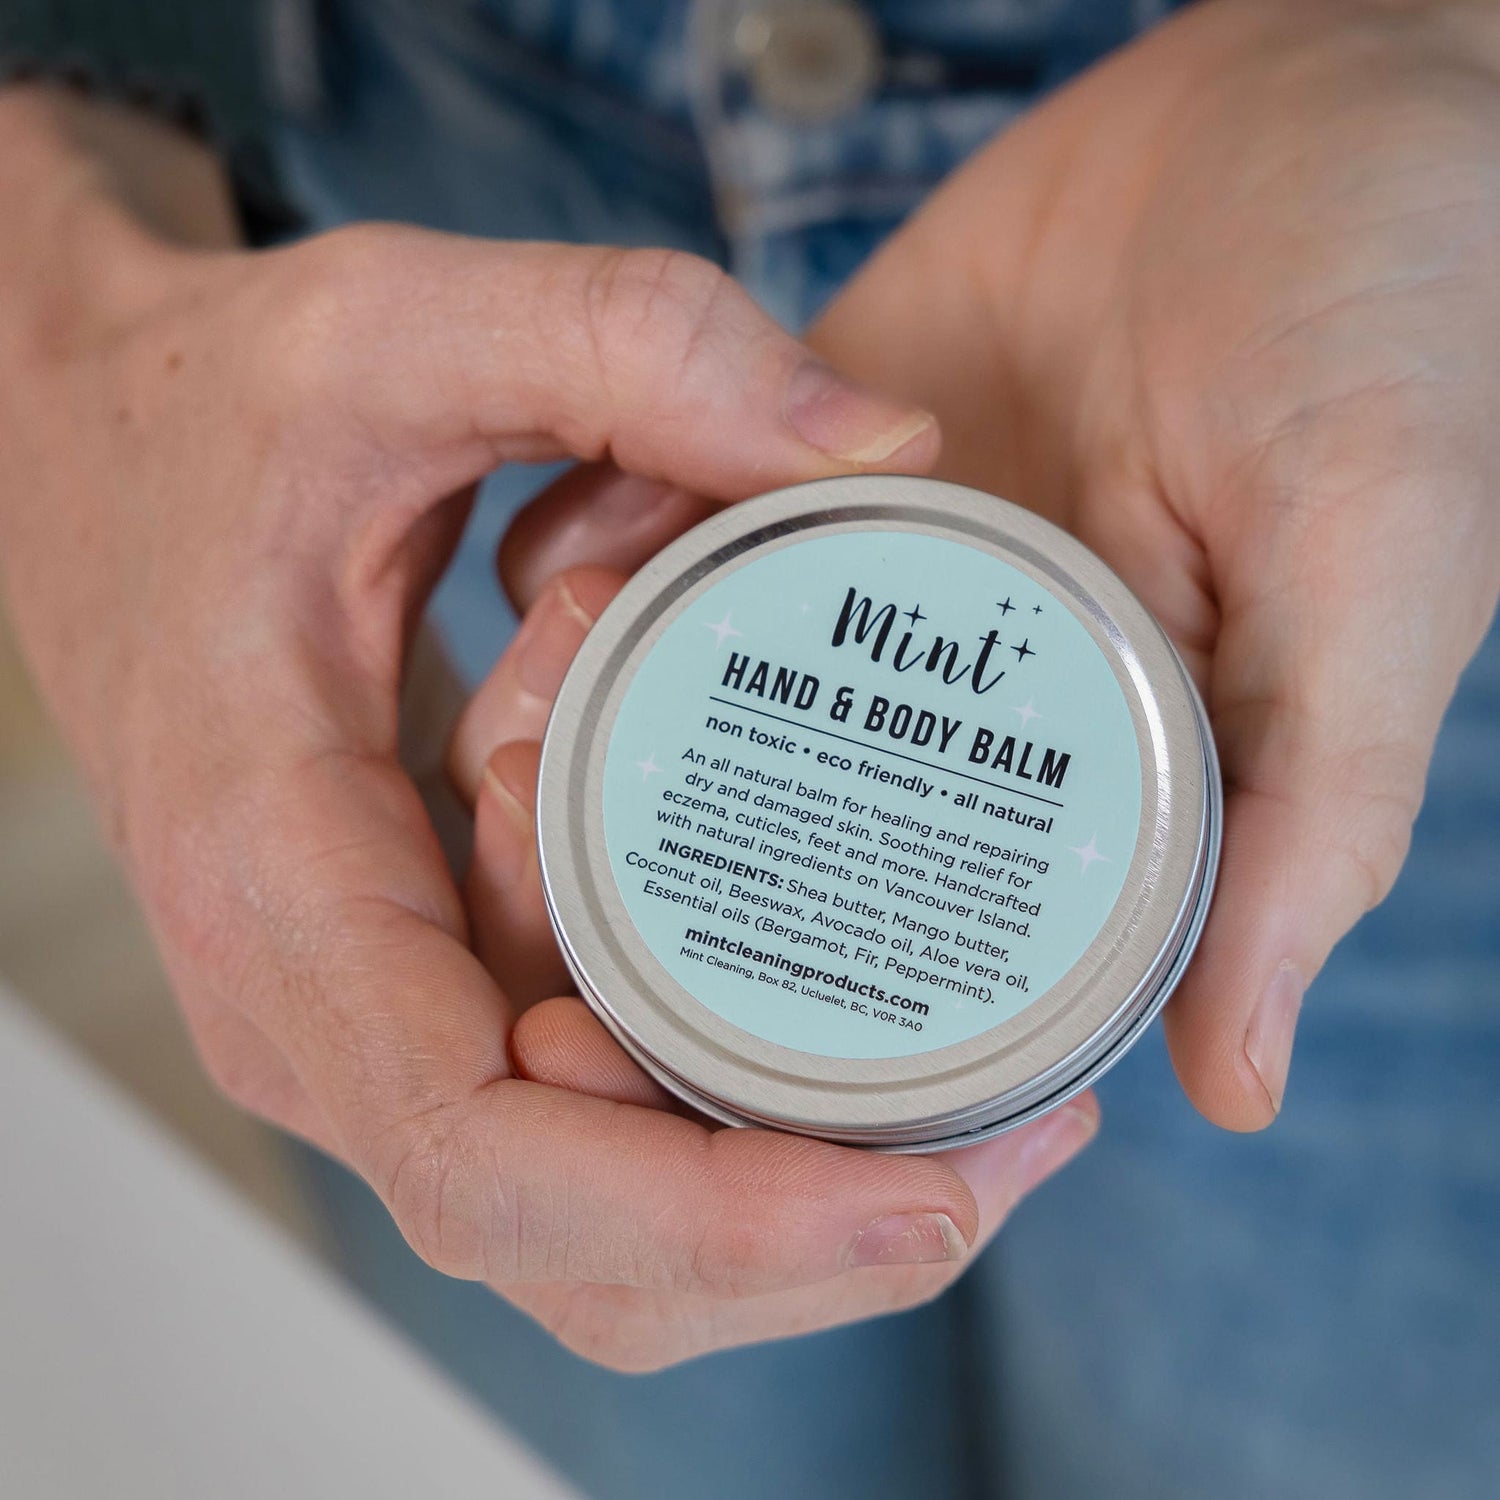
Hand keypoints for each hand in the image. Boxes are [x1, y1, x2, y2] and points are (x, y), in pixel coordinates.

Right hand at [0, 87, 1101, 1371]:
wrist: (84, 449)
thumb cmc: (212, 414)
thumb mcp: (397, 331)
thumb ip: (630, 344)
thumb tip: (886, 446)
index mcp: (284, 882)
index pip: (488, 1155)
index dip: (712, 1220)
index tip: (923, 1191)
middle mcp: (320, 1006)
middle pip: (582, 1245)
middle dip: (809, 1231)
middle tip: (1024, 1129)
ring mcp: (373, 1016)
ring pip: (601, 1210)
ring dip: (786, 1161)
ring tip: (960, 1036)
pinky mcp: (425, 986)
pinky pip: (591, 1115)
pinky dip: (725, 1097)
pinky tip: (842, 991)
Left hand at [496, 0, 1499, 1129]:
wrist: (1313, 102)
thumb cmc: (1400, 330)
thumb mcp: (1379, 569)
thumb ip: (1316, 807)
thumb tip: (1232, 1089)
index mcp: (1096, 777)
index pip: (926, 952)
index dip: (777, 1017)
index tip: (628, 1028)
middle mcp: (974, 698)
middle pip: (786, 822)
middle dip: (641, 848)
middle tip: (531, 817)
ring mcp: (889, 574)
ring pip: (713, 677)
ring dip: (606, 691)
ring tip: (540, 687)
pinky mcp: (826, 450)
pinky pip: (694, 512)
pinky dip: (626, 533)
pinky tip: (574, 551)